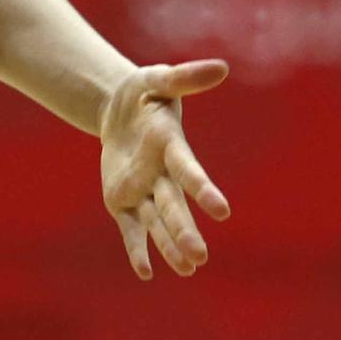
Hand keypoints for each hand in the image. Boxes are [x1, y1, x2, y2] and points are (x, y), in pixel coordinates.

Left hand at [98, 60, 231, 279]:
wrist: (118, 108)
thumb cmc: (143, 92)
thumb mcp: (157, 79)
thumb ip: (184, 77)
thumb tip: (221, 67)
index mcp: (172, 146)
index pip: (188, 171)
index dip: (203, 189)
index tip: (222, 211)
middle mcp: (161, 175)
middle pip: (173, 206)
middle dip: (184, 230)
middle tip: (199, 257)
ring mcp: (142, 190)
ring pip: (156, 222)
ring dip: (169, 245)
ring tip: (188, 269)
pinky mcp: (121, 200)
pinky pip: (130, 228)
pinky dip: (136, 249)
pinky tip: (145, 272)